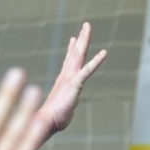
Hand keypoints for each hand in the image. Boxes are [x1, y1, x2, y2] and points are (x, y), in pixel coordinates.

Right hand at [35, 22, 106, 141]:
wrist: (45, 123)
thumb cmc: (50, 121)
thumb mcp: (60, 109)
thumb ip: (65, 105)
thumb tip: (63, 109)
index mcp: (63, 82)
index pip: (68, 62)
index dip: (72, 50)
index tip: (73, 38)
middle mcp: (67, 76)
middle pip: (75, 54)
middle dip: (81, 39)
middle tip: (86, 26)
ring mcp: (70, 79)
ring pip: (79, 56)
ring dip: (84, 41)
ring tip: (87, 27)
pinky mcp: (75, 84)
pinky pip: (87, 70)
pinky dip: (96, 61)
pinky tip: (104, 53)